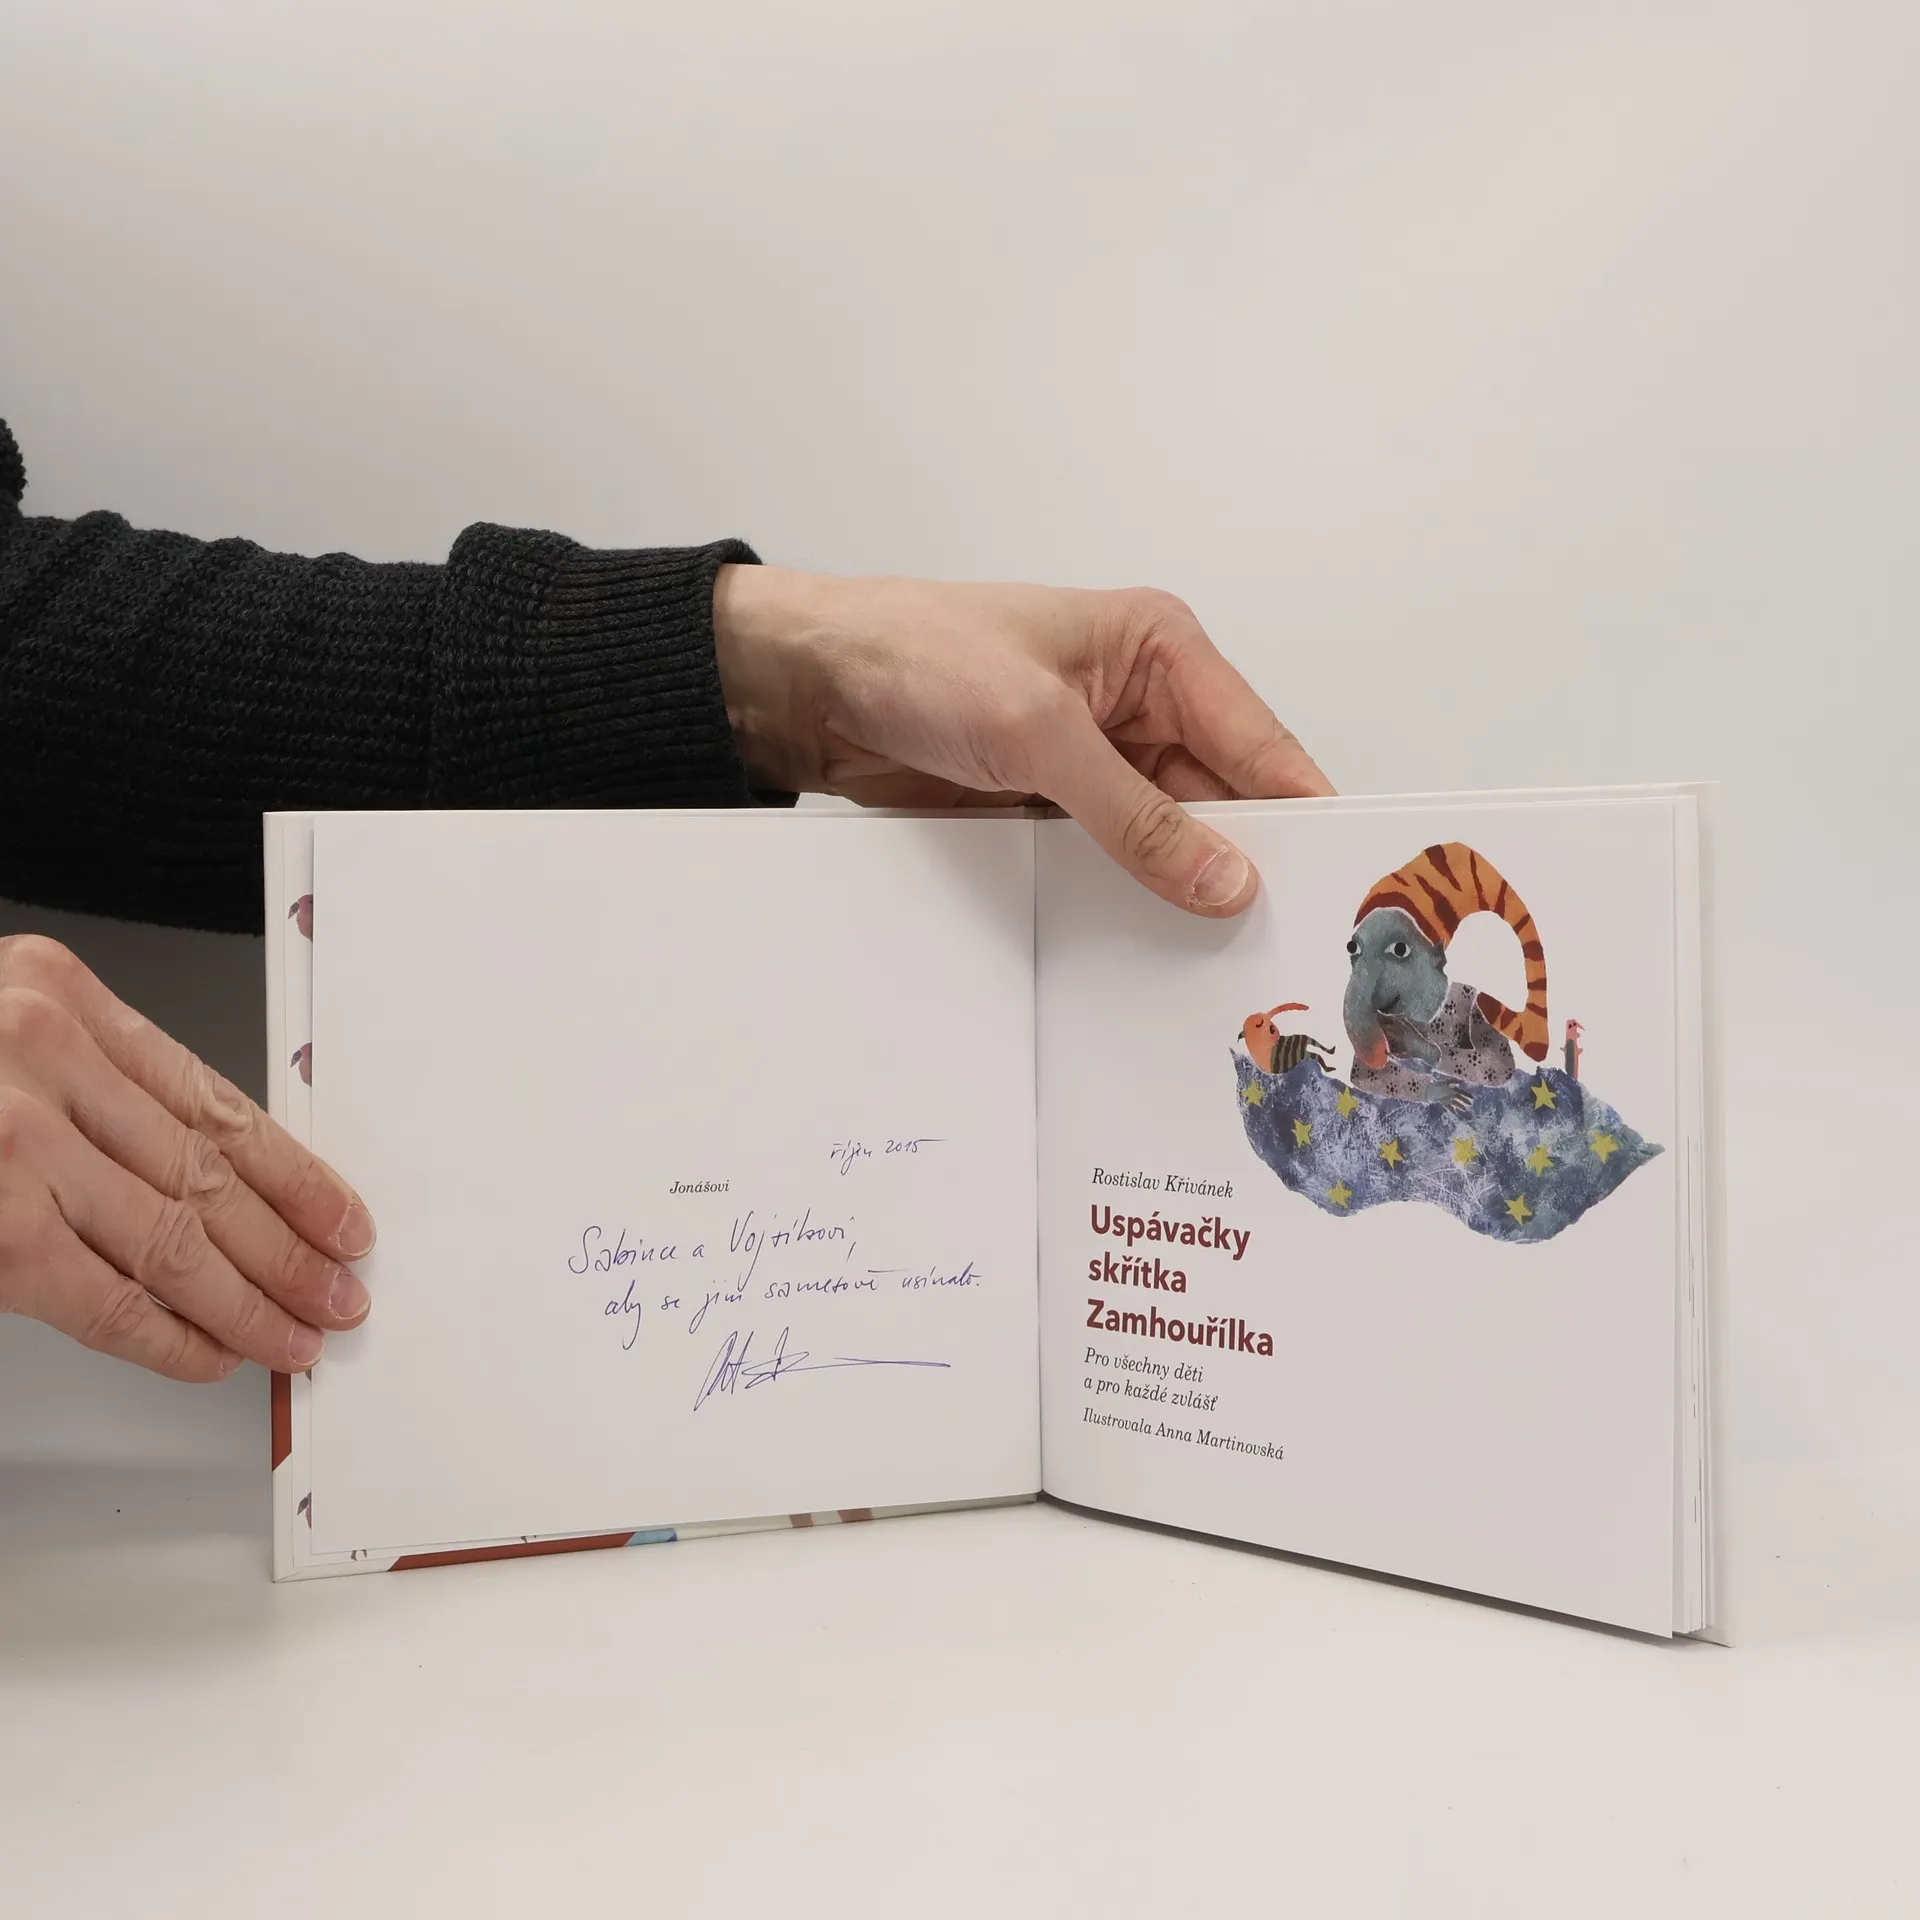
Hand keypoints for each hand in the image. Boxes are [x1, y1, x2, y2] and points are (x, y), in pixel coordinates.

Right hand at [0, 935, 374, 1380]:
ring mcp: (10, 1143)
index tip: (344, 1218)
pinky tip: (213, 1355)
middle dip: (289, 1248)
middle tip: (340, 1295)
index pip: (215, 1101)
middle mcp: (41, 1057)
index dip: (294, 1173)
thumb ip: (93, 1086)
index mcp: (61, 997)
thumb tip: (213, 1180)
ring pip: (172, 1239)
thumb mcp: (6, 1031)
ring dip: (250, 1300)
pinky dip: (169, 1335)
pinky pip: (103, 1296)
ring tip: (299, 1335)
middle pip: (207, 1175)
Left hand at [712, 569, 1333, 915]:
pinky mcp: (1050, 803)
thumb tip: (1226, 881)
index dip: (1302, 818)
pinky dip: (1123, 901)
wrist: (809, 684)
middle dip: (1241, 870)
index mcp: (1160, 652)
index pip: (1260, 745)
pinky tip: (1143, 953)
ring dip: (1179, 894)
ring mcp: (1094, 759)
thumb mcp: (1038, 733)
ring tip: (1216, 970)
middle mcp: (1141, 704)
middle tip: (1276, 955)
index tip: (1340, 891)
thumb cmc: (919, 658)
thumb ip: (1135, 815)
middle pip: (1221, 802)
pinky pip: (1108, 861)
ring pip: (1166, 841)